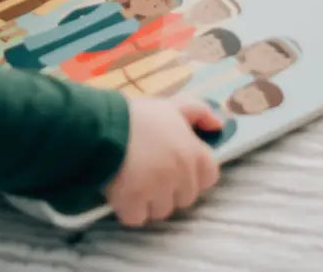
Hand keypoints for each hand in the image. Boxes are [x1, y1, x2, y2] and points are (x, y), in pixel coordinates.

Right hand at [105, 97, 220, 226]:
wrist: (103, 126)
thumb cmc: (138, 115)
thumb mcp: (172, 105)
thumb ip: (199, 111)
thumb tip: (219, 125)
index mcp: (193, 153)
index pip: (210, 176)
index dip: (194, 172)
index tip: (177, 165)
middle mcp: (180, 175)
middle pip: (185, 197)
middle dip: (170, 188)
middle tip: (150, 169)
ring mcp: (158, 192)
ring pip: (161, 210)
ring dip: (149, 200)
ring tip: (133, 177)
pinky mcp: (133, 204)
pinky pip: (137, 217)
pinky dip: (129, 208)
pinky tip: (121, 189)